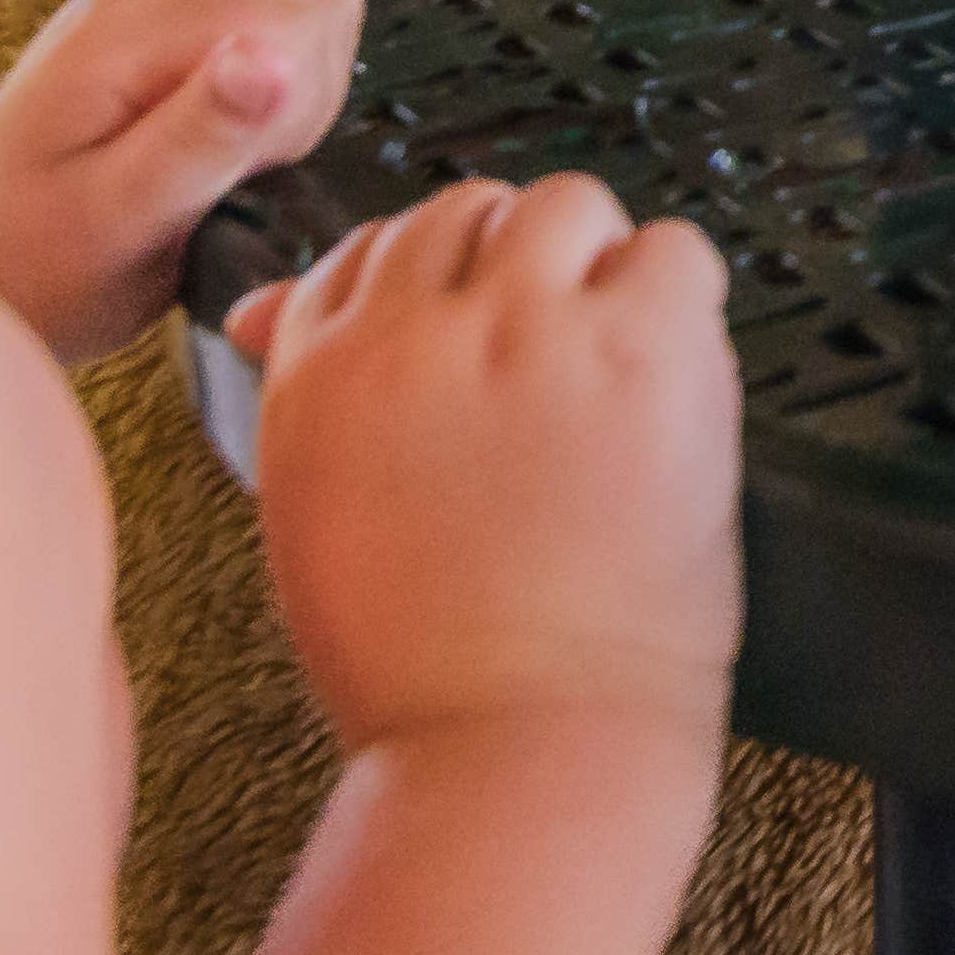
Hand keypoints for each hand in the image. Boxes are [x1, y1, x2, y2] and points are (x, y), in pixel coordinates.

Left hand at [0, 0, 355, 367]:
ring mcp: (152, 4)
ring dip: (287, 102)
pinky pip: (270, 35)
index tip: (246, 173)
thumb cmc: (37, 269)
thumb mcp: (120, 220)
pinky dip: (268, 99)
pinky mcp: (162, 30)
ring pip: (300, 17)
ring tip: (217, 172)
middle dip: (299, 100)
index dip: (299, 103)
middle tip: (229, 179)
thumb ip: (201, 137)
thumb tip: (276, 59)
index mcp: (132, 23)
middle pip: (308, 4)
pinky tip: (212, 154)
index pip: (298, 15)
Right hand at [223, 174, 742, 758]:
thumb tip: (273, 309)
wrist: (514, 748)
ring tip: (608, 360)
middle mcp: (417, 331)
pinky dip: (681, 299)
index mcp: (323, 371)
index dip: (427, 280)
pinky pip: (674, 251)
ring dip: (594, 266)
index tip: (465, 322)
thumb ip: (311, 395)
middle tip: (548, 350)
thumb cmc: (424, 665)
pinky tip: (669, 373)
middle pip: (467, 212)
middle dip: (509, 266)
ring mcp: (530, 330)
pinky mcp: (638, 348)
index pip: (366, 247)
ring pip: (568, 206)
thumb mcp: (316, 515)